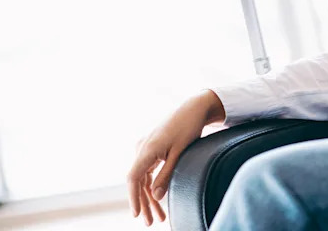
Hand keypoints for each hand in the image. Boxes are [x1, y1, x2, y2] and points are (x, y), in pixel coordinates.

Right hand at [127, 92, 216, 225]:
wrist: (194, 107)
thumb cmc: (188, 127)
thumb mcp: (180, 153)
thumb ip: (167, 175)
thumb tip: (156, 196)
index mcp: (146, 149)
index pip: (133, 179)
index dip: (133, 198)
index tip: (136, 214)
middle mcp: (142, 149)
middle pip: (138, 181)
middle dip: (144, 203)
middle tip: (151, 223)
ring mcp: (146, 148)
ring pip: (144, 178)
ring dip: (150, 196)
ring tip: (159, 216)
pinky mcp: (153, 149)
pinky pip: (149, 171)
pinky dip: (153, 185)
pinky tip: (159, 199)